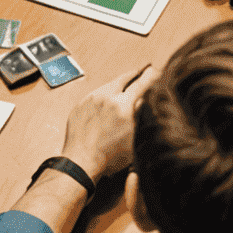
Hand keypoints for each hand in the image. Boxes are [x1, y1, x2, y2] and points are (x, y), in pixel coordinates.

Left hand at [60, 65, 159, 179]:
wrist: (80, 162)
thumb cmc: (107, 157)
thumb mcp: (132, 139)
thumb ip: (137, 117)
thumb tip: (141, 101)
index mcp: (123, 105)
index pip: (140, 84)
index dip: (148, 76)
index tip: (153, 70)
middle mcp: (106, 97)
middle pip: (123, 78)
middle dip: (133, 74)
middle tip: (139, 71)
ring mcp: (91, 99)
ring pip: (107, 86)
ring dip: (116, 87)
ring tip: (120, 92)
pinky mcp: (79, 105)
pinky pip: (94, 96)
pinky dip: (101, 98)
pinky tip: (103, 107)